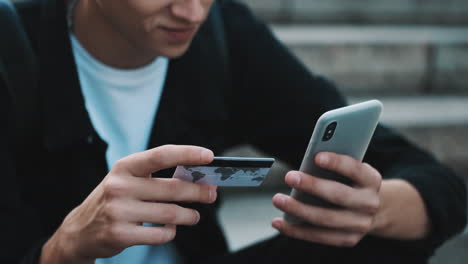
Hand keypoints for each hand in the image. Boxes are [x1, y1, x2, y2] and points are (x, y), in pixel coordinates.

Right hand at [40, 145, 216, 263]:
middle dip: (198, 191)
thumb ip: (156, 177)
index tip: (209, 156)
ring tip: (194, 216)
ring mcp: (119, 211)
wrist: (80, 230)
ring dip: (189, 216)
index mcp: (125, 167)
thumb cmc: (113, 200)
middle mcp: (120, 186)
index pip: (161, 155)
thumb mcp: (127, 180)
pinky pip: (161, 234)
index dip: (187, 154)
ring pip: (171, 213)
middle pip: (173, 188)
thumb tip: (196, 179)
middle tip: (211, 194)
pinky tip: (169, 228)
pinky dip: (171, 232)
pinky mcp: (121, 234)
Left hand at [272, 152, 381, 246]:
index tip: (317, 157)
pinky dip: (295, 230)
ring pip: (325, 219)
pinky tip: (279, 222)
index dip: (337, 163)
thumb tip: (306, 164)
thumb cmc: (352, 183)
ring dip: (298, 210)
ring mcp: (360, 224)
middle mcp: (369, 203)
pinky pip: (318, 236)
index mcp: (371, 180)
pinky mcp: (348, 239)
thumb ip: (334, 166)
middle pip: (338, 195)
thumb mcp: (350, 171)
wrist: (374, 210)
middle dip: (312, 186)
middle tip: (290, 177)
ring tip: (279, 200)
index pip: (355, 169)